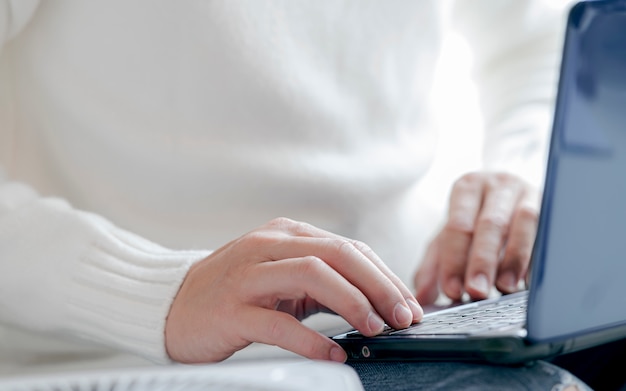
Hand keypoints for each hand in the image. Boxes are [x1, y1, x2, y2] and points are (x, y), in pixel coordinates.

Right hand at [165, 217, 422, 362]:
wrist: (174, 305)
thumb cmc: (235, 291)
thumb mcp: (282, 275)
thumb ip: (323, 281)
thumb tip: (376, 302)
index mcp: (286, 233)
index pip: (349, 248)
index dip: (385, 275)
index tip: (408, 304)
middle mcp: (269, 246)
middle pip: (337, 254)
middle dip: (379, 285)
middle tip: (402, 316)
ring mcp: (248, 275)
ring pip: (312, 274)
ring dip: (352, 301)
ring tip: (375, 328)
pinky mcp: (231, 308)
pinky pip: (278, 323)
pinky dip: (311, 339)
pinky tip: (333, 354)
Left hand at [414, 172, 539, 303]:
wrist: (512, 195)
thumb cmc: (476, 219)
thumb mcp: (449, 237)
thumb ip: (433, 265)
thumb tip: (421, 297)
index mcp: (467, 188)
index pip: (458, 225)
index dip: (454, 259)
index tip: (452, 290)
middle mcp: (499, 185)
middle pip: (491, 223)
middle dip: (482, 261)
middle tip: (476, 292)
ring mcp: (530, 193)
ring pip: (525, 223)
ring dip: (515, 258)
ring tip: (505, 288)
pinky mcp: (554, 206)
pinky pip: (550, 230)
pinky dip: (540, 257)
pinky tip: (532, 281)